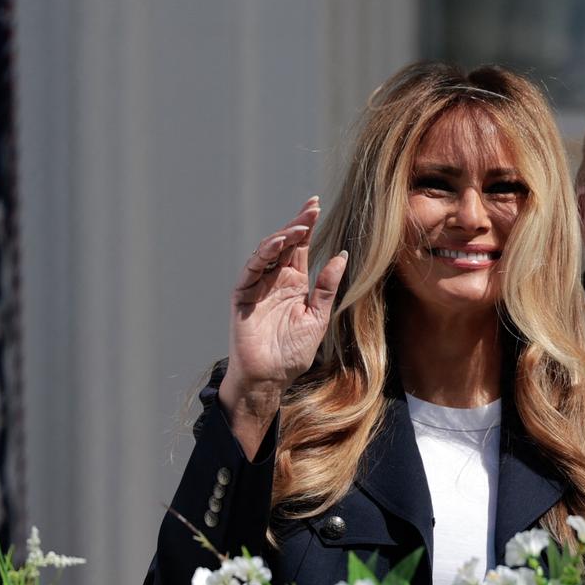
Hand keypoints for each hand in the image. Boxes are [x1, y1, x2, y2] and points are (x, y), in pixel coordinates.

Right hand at [220, 197, 347, 453]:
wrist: (270, 378)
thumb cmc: (292, 353)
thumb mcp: (317, 317)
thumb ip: (327, 288)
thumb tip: (341, 255)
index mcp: (293, 283)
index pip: (299, 248)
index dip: (306, 228)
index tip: (316, 206)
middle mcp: (274, 280)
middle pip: (284, 244)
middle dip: (297, 225)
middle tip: (311, 207)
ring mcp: (257, 286)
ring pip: (267, 253)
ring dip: (282, 237)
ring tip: (299, 227)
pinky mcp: (243, 296)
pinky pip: (251, 270)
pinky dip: (263, 255)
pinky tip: (277, 244)